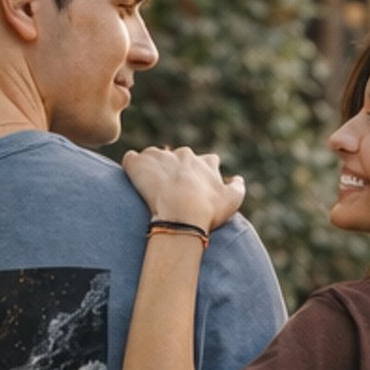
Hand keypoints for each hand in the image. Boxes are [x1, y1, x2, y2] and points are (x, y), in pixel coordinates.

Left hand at [122, 146, 245, 232]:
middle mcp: (183, 154)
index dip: (203, 172)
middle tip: (172, 192)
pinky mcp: (139, 164)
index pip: (207, 160)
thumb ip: (238, 187)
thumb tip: (238, 179)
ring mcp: (160, 156)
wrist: (182, 215)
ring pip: (155, 157)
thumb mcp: (232, 200)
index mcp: (205, 162)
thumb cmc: (208, 210)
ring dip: (153, 168)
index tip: (198, 187)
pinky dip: (132, 167)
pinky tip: (133, 179)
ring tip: (151, 188)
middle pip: (179, 157)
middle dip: (176, 170)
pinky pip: (131, 159)